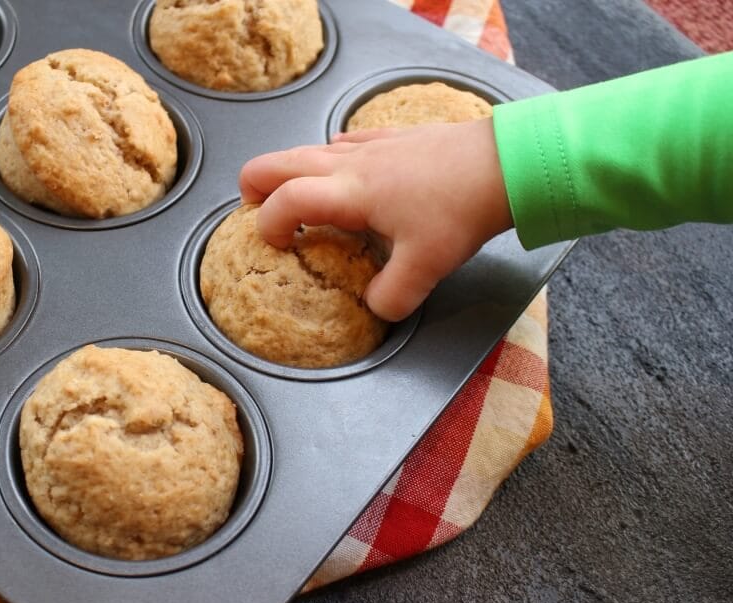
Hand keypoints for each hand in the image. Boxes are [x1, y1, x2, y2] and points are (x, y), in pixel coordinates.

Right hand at [239, 117, 512, 320]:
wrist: (503, 164)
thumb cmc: (461, 210)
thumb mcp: (426, 267)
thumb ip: (392, 297)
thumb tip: (375, 308)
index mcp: (351, 194)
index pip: (285, 200)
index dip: (266, 222)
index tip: (274, 245)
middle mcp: (350, 165)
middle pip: (280, 161)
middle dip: (256, 184)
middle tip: (254, 209)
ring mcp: (370, 147)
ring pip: (308, 149)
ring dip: (289, 172)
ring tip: (293, 198)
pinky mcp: (390, 138)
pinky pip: (343, 142)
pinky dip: (327, 158)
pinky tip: (341, 169)